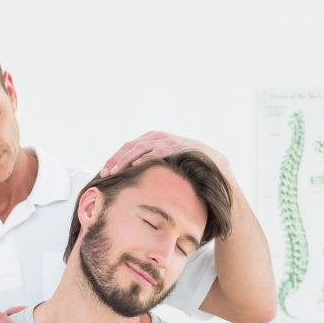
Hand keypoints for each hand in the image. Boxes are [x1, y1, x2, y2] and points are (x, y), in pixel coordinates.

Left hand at [99, 130, 225, 176]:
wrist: (220, 177)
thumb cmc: (189, 177)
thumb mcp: (164, 173)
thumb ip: (147, 172)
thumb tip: (123, 184)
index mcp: (156, 141)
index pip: (130, 146)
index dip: (115, 158)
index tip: (103, 172)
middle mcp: (163, 138)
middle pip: (134, 145)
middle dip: (118, 159)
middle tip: (106, 173)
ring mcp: (176, 141)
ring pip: (146, 146)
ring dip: (129, 158)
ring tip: (117, 170)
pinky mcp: (187, 147)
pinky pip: (165, 149)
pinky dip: (150, 155)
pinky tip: (138, 163)